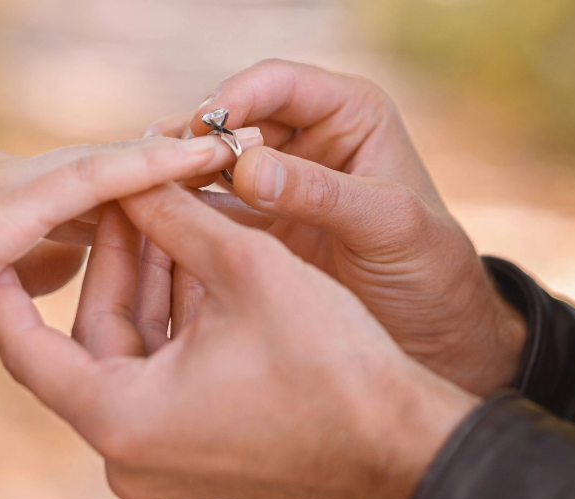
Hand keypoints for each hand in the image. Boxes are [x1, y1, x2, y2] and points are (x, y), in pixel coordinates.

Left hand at [0, 183, 478, 498]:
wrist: (400, 441)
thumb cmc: (329, 365)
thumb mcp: (245, 271)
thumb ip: (177, 218)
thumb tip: (136, 179)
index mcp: (120, 420)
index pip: (29, 349)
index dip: (6, 291)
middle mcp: (130, 451)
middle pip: (95, 338)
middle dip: (114, 260)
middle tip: (124, 194)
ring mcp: (164, 457)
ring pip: (135, 352)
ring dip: (151, 284)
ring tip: (166, 213)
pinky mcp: (197, 451)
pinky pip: (165, 375)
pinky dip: (176, 321)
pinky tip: (195, 260)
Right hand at [150, 60, 527, 396]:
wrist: (435, 337)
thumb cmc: (430, 271)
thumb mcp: (387, 225)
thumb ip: (321, 194)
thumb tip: (245, 168)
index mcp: (348, 115)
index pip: (279, 84)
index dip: (237, 97)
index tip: (203, 127)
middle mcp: (306, 140)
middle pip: (233, 120)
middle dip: (193, 137)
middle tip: (153, 162)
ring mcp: (276, 184)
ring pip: (210, 163)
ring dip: (176, 173)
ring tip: (139, 190)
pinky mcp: (256, 228)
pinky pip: (207, 211)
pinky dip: (178, 214)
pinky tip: (149, 224)